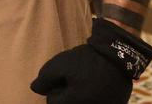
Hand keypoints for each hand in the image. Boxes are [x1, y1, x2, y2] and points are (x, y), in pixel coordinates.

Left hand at [30, 18, 151, 102]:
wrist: (117, 53)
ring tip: (85, 80)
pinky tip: (97, 84)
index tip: (62, 78)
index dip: (54, 89)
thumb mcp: (59, 64)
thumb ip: (43, 79)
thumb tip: (35, 89)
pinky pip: (98, 102)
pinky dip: (95, 96)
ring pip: (83, 103)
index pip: (53, 102)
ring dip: (81, 96)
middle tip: (73, 79)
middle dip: (67, 94)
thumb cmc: (85, 59)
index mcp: (73, 103)